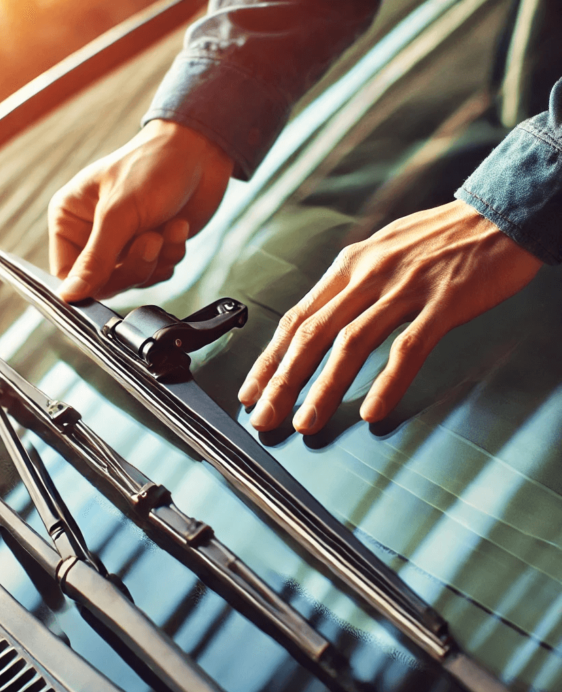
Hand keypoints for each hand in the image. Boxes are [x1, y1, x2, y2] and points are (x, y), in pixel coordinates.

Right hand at [48, 119, 233, 299]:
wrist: (200, 152)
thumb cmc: (152, 167)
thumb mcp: (119, 213)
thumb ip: (96, 258)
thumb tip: (70, 295)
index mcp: (70, 218)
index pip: (66, 273)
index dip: (88, 285)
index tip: (110, 282)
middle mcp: (92, 234)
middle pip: (104, 283)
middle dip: (135, 266)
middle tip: (152, 240)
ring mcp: (124, 243)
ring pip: (135, 280)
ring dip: (157, 259)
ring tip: (168, 227)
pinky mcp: (152, 248)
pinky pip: (159, 273)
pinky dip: (172, 254)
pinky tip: (179, 227)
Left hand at [238, 200, 542, 432]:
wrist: (498, 211)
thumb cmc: (437, 237)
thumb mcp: (380, 252)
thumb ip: (350, 286)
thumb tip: (320, 321)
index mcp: (349, 266)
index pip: (296, 318)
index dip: (270, 358)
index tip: (252, 390)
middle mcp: (367, 275)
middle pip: (312, 334)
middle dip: (283, 381)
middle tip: (265, 417)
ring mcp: (404, 288)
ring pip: (351, 344)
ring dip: (324, 388)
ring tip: (304, 422)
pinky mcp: (442, 302)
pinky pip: (408, 347)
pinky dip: (387, 382)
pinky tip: (372, 410)